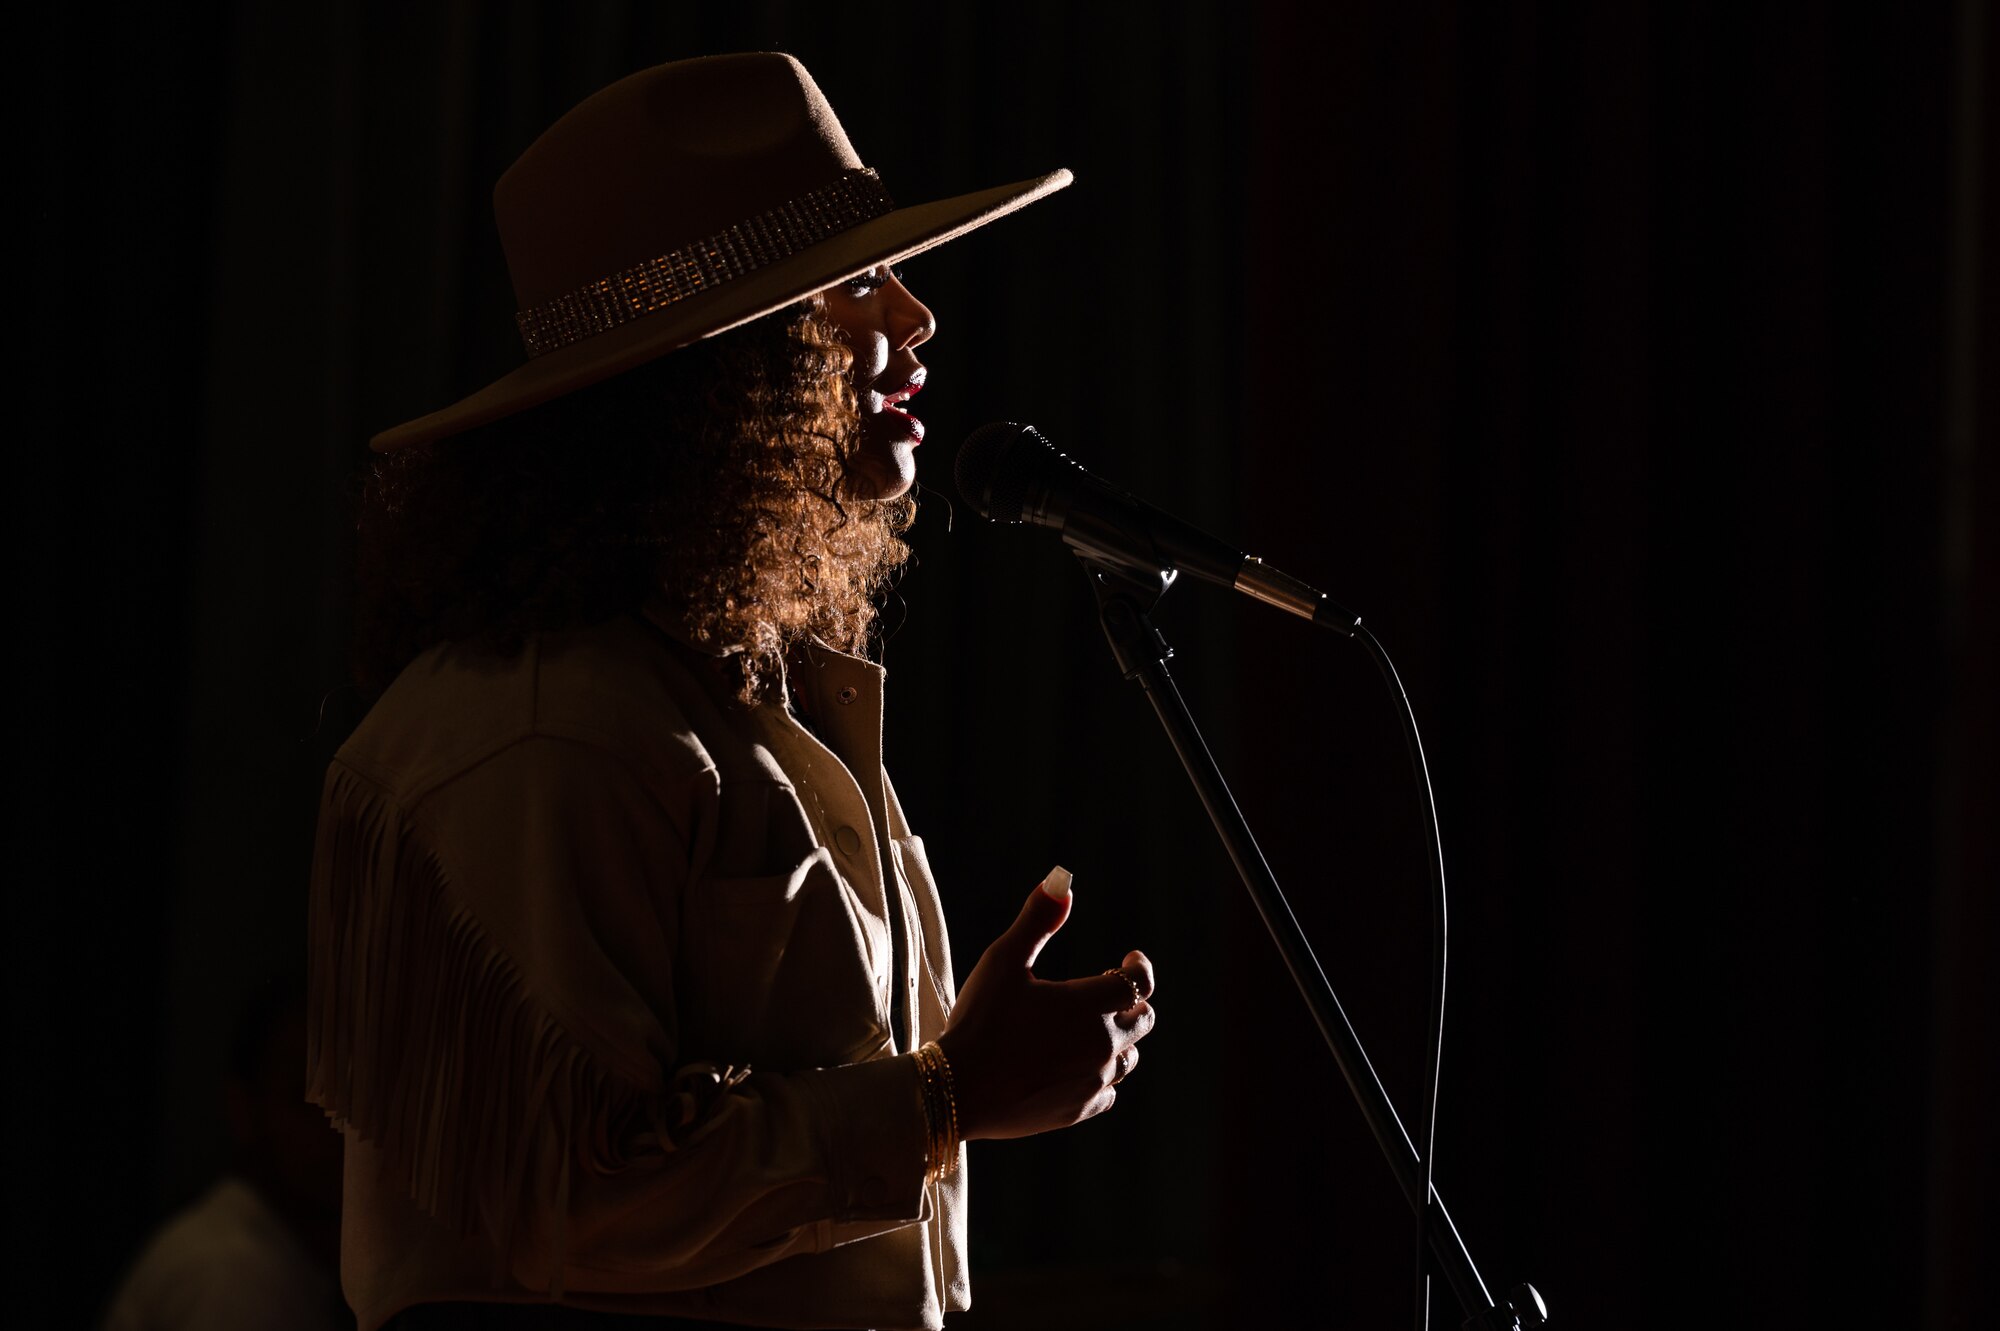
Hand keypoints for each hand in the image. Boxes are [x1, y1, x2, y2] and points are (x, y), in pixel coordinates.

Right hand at [934, 869, 1157, 1140]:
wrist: (956, 1090)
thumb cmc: (979, 1020)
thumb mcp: (1004, 960)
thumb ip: (1038, 919)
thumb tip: (1062, 880)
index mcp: (1088, 1006)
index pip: (1140, 983)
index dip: (1139, 968)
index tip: (1129, 960)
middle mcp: (1101, 1045)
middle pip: (1142, 1020)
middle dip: (1131, 1002)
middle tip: (1107, 990)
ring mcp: (1092, 1081)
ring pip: (1129, 1059)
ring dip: (1119, 1040)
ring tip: (1092, 1029)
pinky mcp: (1078, 1111)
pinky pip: (1108, 1093)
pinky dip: (1101, 1076)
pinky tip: (1078, 1066)